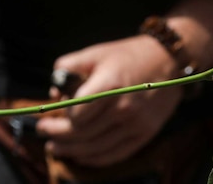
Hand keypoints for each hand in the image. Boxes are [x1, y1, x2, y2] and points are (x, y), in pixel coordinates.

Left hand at [36, 36, 182, 167]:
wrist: (168, 60)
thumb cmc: (128, 56)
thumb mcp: (96, 53)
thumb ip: (68, 68)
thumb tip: (54, 95)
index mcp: (110, 84)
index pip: (76, 114)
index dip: (61, 116)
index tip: (53, 113)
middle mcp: (124, 106)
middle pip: (82, 133)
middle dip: (57, 135)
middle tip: (43, 131)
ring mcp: (136, 122)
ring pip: (95, 147)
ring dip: (70, 150)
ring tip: (55, 148)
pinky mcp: (145, 133)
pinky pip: (115, 154)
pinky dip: (94, 159)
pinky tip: (80, 155)